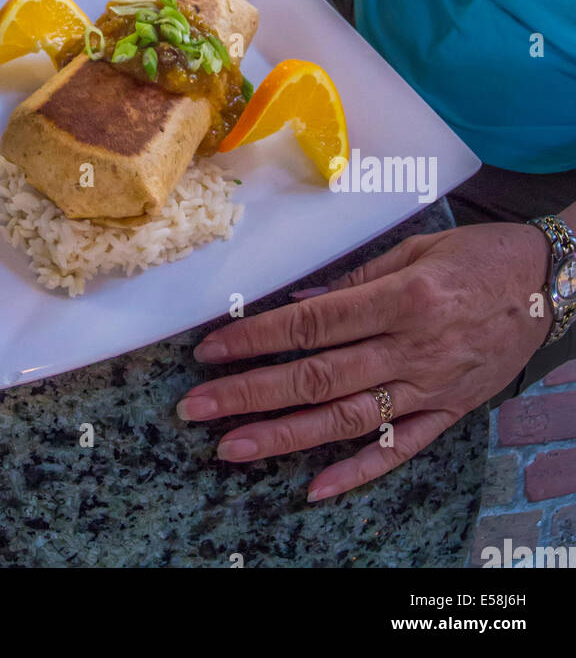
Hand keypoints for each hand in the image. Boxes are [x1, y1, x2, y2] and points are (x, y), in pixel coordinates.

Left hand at [177, 222, 549, 499]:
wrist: (549, 285)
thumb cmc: (478, 257)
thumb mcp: (415, 249)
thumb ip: (355, 280)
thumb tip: (298, 303)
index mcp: (400, 299)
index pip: (311, 324)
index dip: (256, 339)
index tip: (210, 350)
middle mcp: (411, 349)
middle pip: (317, 378)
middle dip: (251, 394)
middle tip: (197, 408)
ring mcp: (430, 388)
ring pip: (346, 420)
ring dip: (284, 437)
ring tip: (231, 448)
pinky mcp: (448, 413)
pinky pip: (398, 449)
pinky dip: (357, 472)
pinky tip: (313, 488)